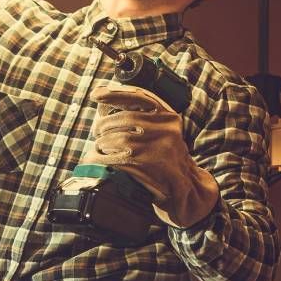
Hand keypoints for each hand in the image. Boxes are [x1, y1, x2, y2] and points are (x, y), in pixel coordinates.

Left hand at [84, 84, 219, 228]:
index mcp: (169, 118)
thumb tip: (104, 107)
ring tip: (100, 147)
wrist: (184, 186)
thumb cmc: (165, 156)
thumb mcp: (162, 132)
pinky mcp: (148, 166)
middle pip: (124, 119)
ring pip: (118, 139)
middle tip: (97, 131)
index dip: (116, 94)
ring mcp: (158, 148)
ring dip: (102, 143)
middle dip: (104, 124)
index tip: (97, 94)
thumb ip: (141, 118)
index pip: (140, 97)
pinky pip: (117, 158)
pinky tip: (98, 159)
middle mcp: (166, 130)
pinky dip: (102, 158)